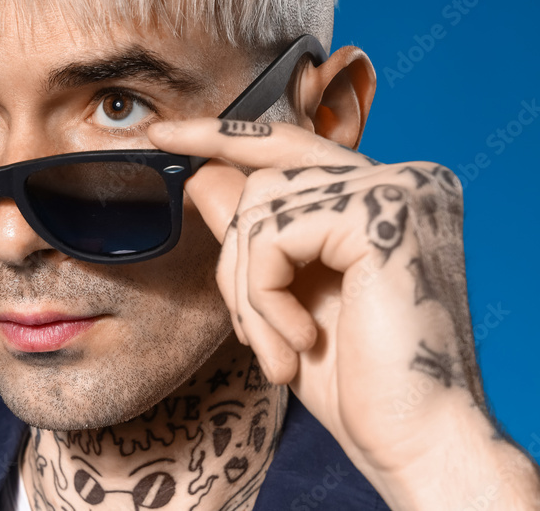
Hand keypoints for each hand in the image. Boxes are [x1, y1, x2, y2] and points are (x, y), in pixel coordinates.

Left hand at [148, 118, 498, 501]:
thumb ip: (255, 230)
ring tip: (279, 350)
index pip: (288, 144)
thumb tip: (204, 175)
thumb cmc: (357, 378)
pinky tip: (299, 341)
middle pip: (262, 179)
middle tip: (251, 333)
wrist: (414, 441)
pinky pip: (272, 233)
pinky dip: (264, 295)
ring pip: (259, 206)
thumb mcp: (287, 293)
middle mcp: (400, 179)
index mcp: (383, 195)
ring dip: (249, 291)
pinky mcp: (381, 213)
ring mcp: (397, 189)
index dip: (221, 135)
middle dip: (237, 262)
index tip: (162, 135)